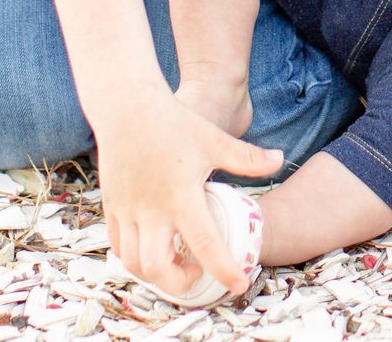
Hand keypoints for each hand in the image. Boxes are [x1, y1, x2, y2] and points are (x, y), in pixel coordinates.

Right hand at [96, 91, 282, 298]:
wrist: (127, 107)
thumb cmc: (174, 122)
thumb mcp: (214, 139)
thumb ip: (246, 157)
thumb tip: (279, 158)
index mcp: (180, 196)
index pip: (205, 244)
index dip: (224, 269)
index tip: (239, 284)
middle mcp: (150, 209)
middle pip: (158, 267)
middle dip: (179, 283)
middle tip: (197, 272)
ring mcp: (126, 210)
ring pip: (133, 262)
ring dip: (155, 273)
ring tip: (176, 262)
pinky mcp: (111, 207)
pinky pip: (118, 246)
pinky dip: (135, 257)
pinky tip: (154, 248)